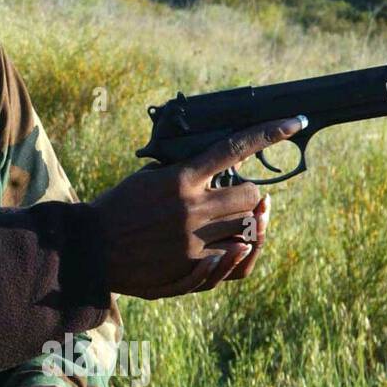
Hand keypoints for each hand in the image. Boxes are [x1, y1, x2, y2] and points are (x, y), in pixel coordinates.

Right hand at [90, 115, 301, 298]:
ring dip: (246, 225)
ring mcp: (196, 238)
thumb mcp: (145, 180)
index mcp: (180, 179)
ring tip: (233, 225)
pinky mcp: (193, 265)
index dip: (268, 134)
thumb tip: (207, 165)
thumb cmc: (116, 209)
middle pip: (252, 196)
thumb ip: (178, 172)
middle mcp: (193, 207)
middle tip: (241, 199)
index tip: (294, 121)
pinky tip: (233, 248)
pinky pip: (234, 259)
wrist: (91, 247)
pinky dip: (236, 252)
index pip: (233, 149)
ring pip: (248, 229)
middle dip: (251, 197)